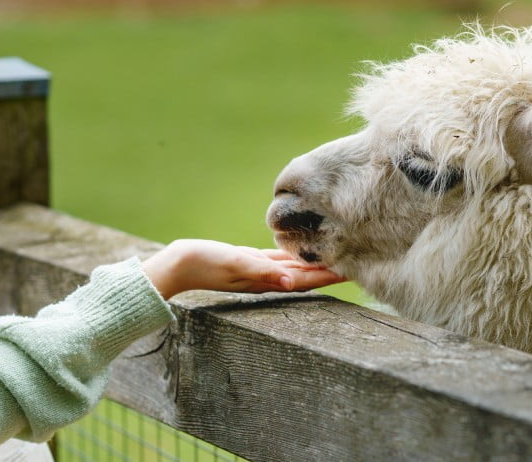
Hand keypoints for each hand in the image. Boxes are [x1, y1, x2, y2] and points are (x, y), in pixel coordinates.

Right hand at [141, 239, 344, 299]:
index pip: (305, 279)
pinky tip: (301, 250)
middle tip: (355, 263)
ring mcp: (257, 270)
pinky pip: (277, 258)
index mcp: (265, 280)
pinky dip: (292, 255)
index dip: (328, 276)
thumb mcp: (235, 263)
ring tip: (336, 256)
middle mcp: (265, 278)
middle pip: (305, 275)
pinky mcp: (248, 260)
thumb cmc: (204, 263)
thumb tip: (292, 281)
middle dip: (328, 271)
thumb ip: (263, 270)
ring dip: (313, 264)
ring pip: (293, 267)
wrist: (176, 265)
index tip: (352, 272)